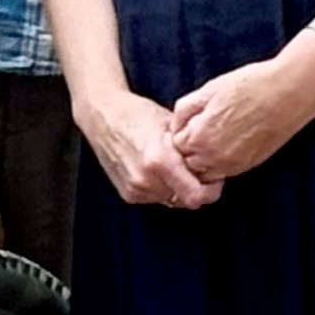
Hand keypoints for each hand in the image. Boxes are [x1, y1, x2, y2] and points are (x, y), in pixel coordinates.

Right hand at [78, 83, 216, 209]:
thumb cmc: (137, 114)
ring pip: (172, 200)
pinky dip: (161, 187)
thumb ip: (192, 148)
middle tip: (194, 168)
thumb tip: (212, 162)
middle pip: (186, 200)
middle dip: (194, 186)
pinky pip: (156, 198)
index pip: (197, 196)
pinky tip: (157, 168)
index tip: (213, 177)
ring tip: (172, 165)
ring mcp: (135, 189)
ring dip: (177, 187)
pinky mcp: (128, 194)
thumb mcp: (171, 124)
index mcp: (160, 160)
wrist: (101, 117)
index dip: (211, 189)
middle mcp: (146, 180)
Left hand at [166, 44, 314, 186]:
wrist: (287, 93)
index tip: (191, 120)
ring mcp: (231, 165)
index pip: (175, 144)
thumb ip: (186, 109)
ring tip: (215, 137)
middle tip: (202, 128)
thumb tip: (175, 123)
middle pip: (187, 162)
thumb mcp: (208, 90)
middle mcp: (212, 157)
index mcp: (198, 136)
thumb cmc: (249, 85)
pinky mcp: (247, 166)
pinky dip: (220, 164)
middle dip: (189, 148)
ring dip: (203, 159)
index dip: (181, 130)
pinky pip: (223, 174)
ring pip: (204, 173)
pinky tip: (228, 144)